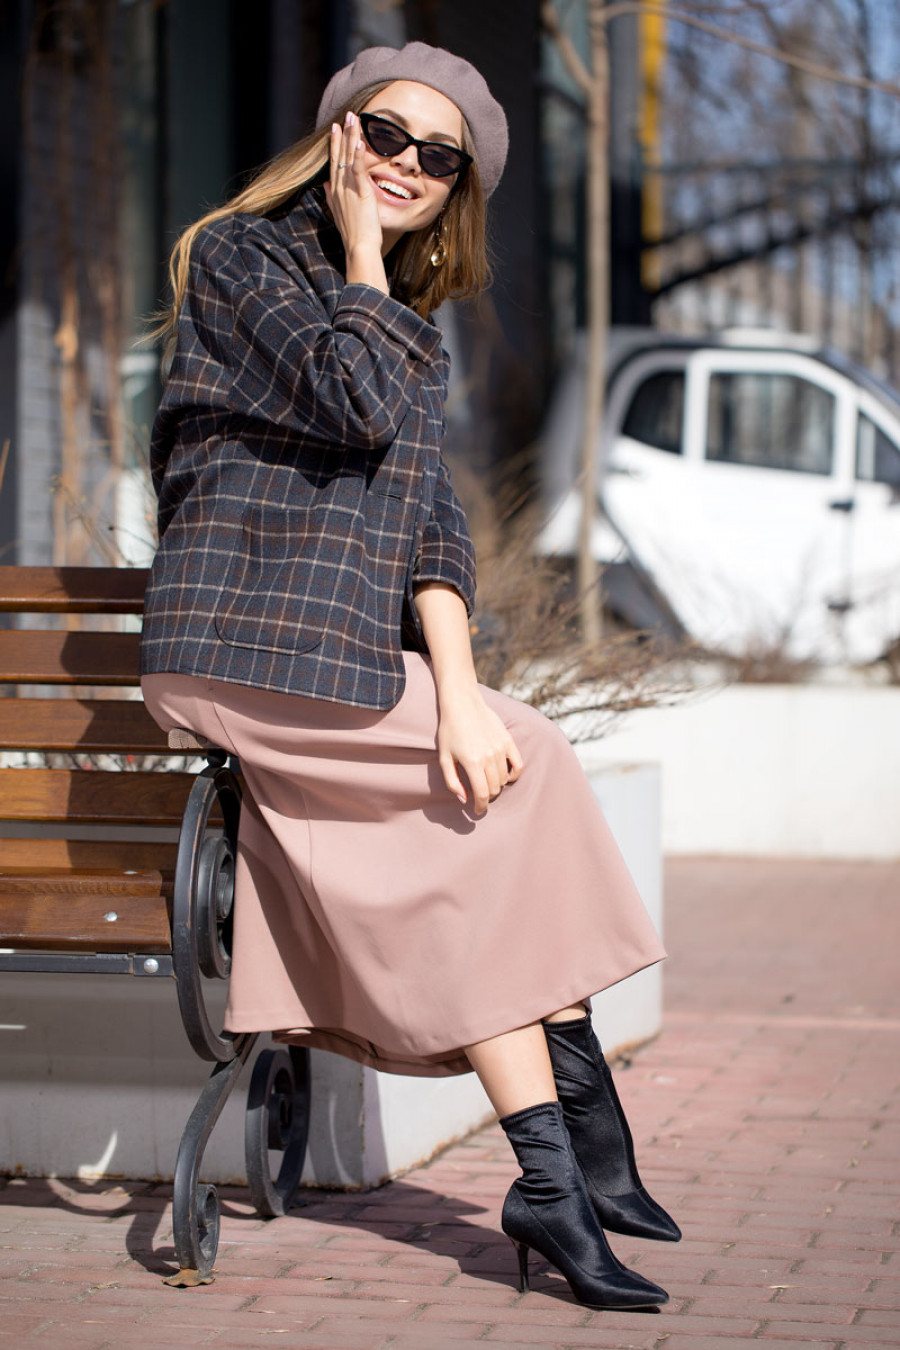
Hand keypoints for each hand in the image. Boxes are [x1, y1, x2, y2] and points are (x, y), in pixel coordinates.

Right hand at [324, 111, 384, 269]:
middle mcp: (339, 187)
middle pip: (339, 155)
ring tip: (353, 119)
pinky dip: (359, 155)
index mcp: (335, 192)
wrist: (358, 248)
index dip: (335, 144)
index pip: (334, 162)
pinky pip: (359, 170)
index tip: (335, 129)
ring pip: (349, 157)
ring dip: (351, 136)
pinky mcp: (361, 193)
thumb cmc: (353, 235)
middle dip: (342, 134)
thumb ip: (331, 197)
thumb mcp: (338, 213)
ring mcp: (348, 190)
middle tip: (345, 116)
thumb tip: (325, 185)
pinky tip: (360, 141)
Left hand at [437, 685, 523, 814]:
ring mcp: (500, 749)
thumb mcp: (444, 757)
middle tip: (480, 796)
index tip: (477, 810)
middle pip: (494, 789)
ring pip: (504, 779)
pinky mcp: (508, 741)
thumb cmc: (449, 731)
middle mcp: (489, 757)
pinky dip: (513, 774)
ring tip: (487, 783)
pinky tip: (505, 776)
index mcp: (472, 762)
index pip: (482, 794)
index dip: (480, 806)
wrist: (462, 704)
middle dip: (487, 797)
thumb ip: (452, 781)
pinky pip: (518, 765)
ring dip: (497, 786)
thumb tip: (463, 799)